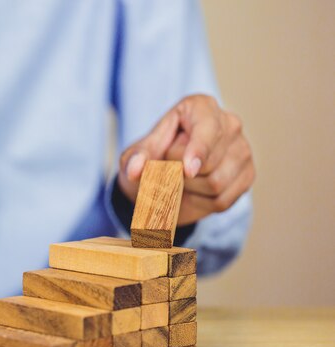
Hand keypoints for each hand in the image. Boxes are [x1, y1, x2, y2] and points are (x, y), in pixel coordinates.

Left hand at [117, 94, 254, 225]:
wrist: (163, 179)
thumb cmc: (152, 158)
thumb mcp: (136, 155)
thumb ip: (137, 158)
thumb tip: (134, 171)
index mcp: (201, 107)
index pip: (207, 129)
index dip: (197, 150)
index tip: (188, 171)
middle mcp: (229, 123)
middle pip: (207, 163)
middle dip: (178, 174)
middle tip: (167, 168)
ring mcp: (242, 149)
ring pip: (216, 183)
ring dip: (188, 190)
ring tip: (180, 180)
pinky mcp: (247, 175)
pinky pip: (223, 200)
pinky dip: (201, 203)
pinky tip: (194, 192)